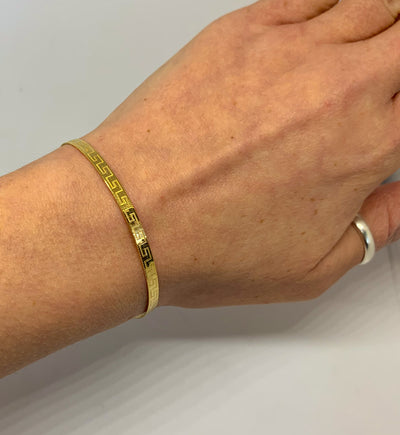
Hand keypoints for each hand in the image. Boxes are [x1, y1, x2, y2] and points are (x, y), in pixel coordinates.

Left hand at [83, 0, 399, 308]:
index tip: (391, 119)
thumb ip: (376, 226)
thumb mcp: (312, 269)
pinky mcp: (242, 31)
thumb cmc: (210, 247)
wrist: (134, 215)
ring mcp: (289, 49)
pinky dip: (333, 5)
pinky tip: (325, 28)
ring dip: (378, 25)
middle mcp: (338, 88)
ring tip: (362, 53)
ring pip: (371, 5)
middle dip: (399, 59)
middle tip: (383, 82)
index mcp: (364, 148)